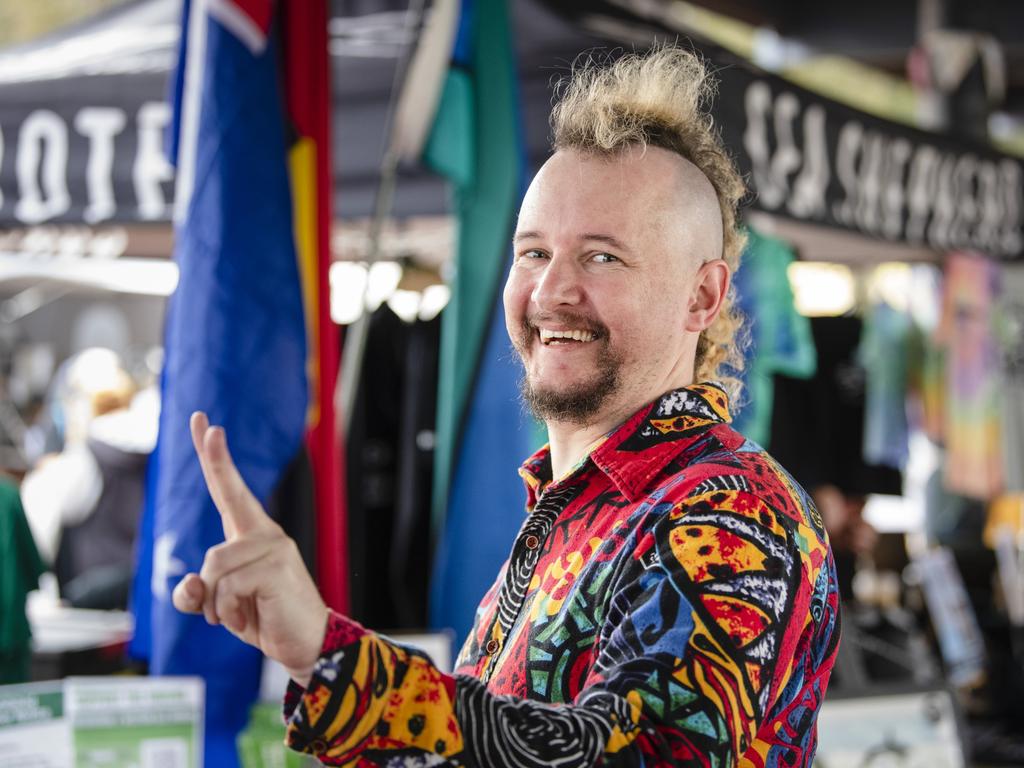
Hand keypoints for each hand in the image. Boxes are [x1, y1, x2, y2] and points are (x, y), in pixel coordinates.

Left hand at [171, 412, 327, 685]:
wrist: (306, 644)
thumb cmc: (264, 618)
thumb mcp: (220, 607)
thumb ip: (196, 595)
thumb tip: (190, 585)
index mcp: (251, 535)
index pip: (229, 490)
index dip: (216, 458)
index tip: (206, 424)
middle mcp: (264, 532)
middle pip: (229, 493)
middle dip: (215, 456)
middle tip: (205, 419)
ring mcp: (272, 545)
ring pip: (212, 563)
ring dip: (213, 601)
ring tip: (236, 615)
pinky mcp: (274, 565)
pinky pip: (225, 585)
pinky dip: (226, 611)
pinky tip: (248, 619)